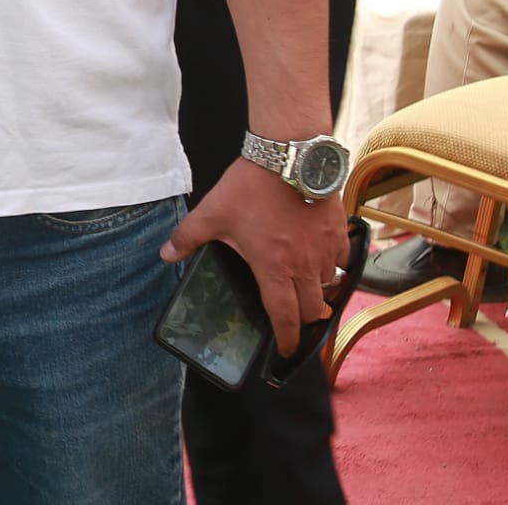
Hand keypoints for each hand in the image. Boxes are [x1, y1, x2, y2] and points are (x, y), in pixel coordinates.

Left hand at [162, 158, 349, 355]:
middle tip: (290, 316)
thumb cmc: (250, 186)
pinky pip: (341, 260)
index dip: (285, 340)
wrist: (288, 155)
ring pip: (328, 286)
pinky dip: (332, 265)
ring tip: (303, 286)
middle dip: (301, 319)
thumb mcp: (212, 212)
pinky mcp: (338, 232)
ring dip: (317, 291)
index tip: (283, 350)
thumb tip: (166, 255)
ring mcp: (325, 250)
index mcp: (274, 268)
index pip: (284, 318)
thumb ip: (188, 237)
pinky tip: (319, 257)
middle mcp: (304, 267)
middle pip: (311, 310)